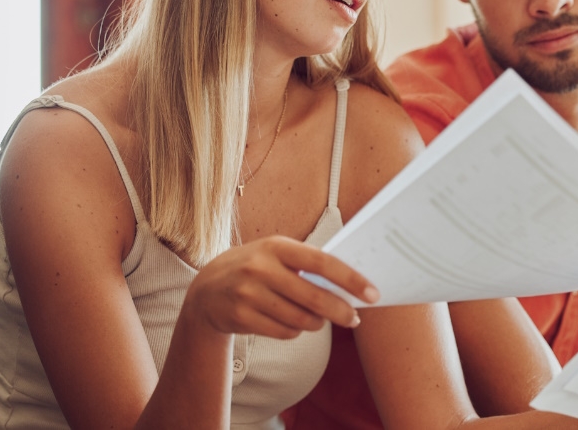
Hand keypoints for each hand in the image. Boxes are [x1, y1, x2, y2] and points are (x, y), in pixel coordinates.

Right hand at [185, 236, 379, 339]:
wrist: (206, 290)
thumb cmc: (255, 269)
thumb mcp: (275, 255)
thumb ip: (307, 265)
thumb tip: (350, 285)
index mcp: (276, 246)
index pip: (321, 261)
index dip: (350, 278)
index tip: (371, 293)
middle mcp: (260, 267)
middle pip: (313, 296)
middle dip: (340, 311)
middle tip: (354, 318)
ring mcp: (248, 293)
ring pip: (300, 319)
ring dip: (316, 323)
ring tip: (318, 319)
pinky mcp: (241, 317)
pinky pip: (284, 332)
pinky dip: (295, 331)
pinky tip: (292, 323)